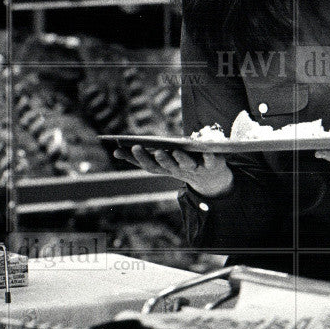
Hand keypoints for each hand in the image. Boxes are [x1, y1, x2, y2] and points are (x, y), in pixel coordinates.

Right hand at [113, 146, 233, 196]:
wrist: (212, 179)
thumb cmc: (182, 164)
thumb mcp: (164, 160)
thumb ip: (145, 155)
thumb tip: (117, 149)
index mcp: (167, 169)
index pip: (150, 166)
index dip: (137, 159)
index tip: (120, 150)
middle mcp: (180, 170)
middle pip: (167, 166)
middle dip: (159, 159)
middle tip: (153, 151)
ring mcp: (196, 168)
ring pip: (186, 165)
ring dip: (180, 159)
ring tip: (175, 151)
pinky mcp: (212, 165)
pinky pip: (211, 161)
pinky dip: (209, 157)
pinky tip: (207, 152)